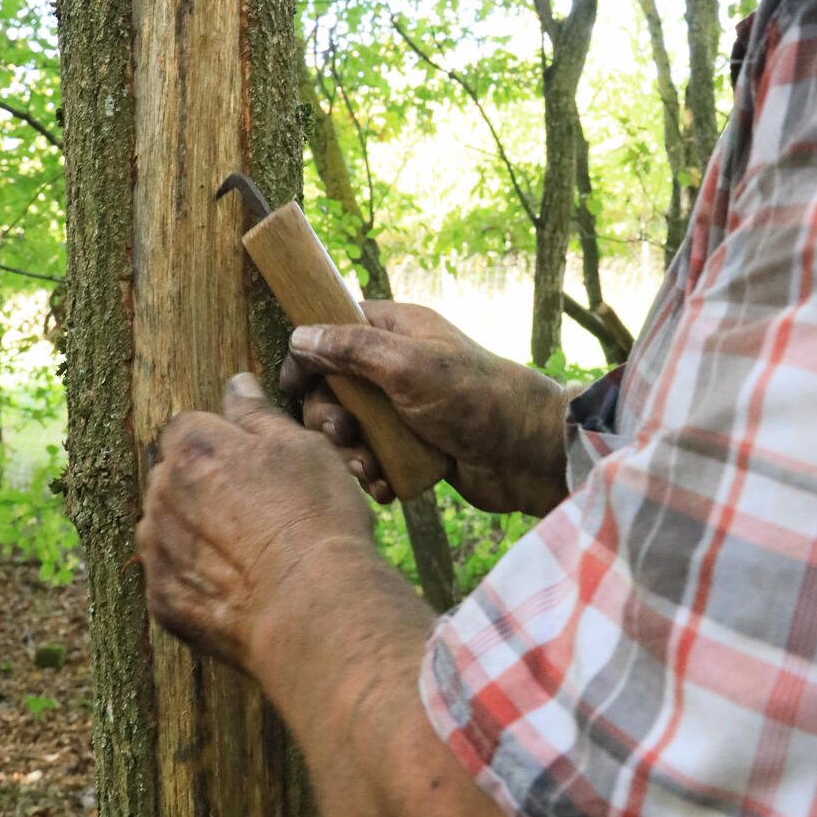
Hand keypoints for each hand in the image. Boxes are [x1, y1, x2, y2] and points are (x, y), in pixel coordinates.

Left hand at [137, 373, 371, 671]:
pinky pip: (171, 575)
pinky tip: (237, 583)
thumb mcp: (300, 445)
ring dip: (194, 530)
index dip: (225, 443)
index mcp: (191, 447)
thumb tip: (236, 383)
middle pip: (174, 476)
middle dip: (204, 485)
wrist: (312, 604)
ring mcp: (157, 550)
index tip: (256, 465)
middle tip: (260, 508)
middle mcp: (161, 493)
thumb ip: (256, 412)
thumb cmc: (314, 515)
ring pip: (168, 525)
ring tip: (249, 549)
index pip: (190, 428)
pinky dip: (196, 576)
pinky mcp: (162, 600)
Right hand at [279, 302, 568, 516]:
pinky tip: (383, 485)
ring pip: (351, 428)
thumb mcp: (407, 365)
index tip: (291, 386)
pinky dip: (373, 473)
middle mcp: (396, 366)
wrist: (526, 455)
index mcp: (395, 331)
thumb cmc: (473, 397)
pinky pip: (374, 458)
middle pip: (334, 387)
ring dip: (350, 451)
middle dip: (329, 416)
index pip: (333, 331)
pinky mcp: (413, 447)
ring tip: (366, 469)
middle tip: (342, 434)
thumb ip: (352, 349)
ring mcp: (405, 408)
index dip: (308, 356)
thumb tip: (300, 336)